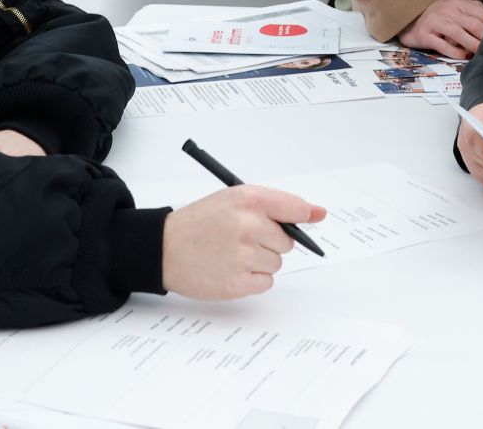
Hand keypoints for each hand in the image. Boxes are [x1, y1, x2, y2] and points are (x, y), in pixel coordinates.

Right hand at [162, 185, 327, 299]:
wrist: (164, 248)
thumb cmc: (199, 222)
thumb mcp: (232, 200)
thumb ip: (273, 205)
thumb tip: (318, 213)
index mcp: (248, 200)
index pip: (294, 207)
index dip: (306, 214)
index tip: (317, 216)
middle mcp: (248, 226)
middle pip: (287, 242)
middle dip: (270, 241)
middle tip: (242, 238)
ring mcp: (244, 256)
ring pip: (276, 263)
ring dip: (260, 261)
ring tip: (232, 253)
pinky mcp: (238, 283)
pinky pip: (266, 282)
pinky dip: (252, 279)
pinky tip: (230, 268)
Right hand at [398, 0, 482, 57]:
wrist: (409, 20)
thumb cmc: (438, 17)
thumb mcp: (454, 7)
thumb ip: (471, 11)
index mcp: (456, 1)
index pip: (481, 13)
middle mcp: (446, 9)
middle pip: (473, 24)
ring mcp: (434, 22)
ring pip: (460, 35)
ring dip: (474, 46)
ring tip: (481, 53)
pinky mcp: (425, 35)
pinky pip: (444, 46)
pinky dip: (457, 52)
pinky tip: (465, 55)